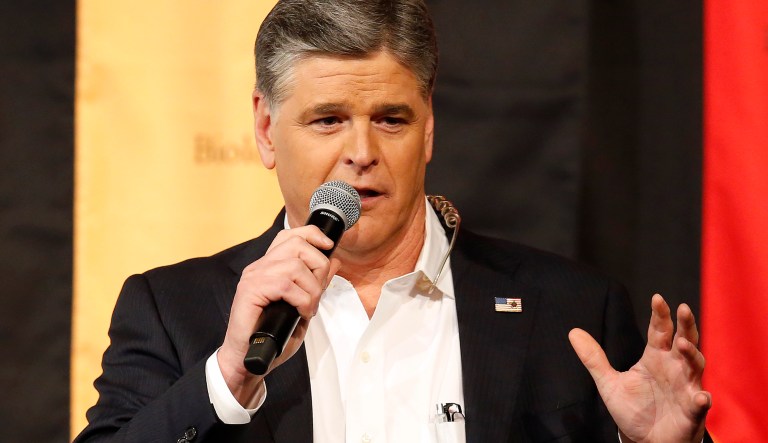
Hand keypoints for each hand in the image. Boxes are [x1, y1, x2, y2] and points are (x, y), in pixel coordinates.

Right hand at [217, 226, 340, 405]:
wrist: (250, 359)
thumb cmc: (273, 336)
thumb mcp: (302, 306)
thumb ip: (315, 284)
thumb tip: (334, 262)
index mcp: (270, 267)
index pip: (290, 235)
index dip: (312, 235)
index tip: (328, 247)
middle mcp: (259, 267)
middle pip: (296, 245)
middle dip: (318, 266)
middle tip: (317, 292)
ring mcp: (253, 278)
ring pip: (294, 266)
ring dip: (311, 289)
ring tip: (308, 308)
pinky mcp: (249, 291)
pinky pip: (285, 285)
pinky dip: (301, 299)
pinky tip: (300, 312)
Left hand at [569, 294, 710, 442]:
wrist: (645, 441)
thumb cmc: (635, 410)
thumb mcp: (609, 383)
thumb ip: (594, 358)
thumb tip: (573, 332)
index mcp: (655, 358)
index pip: (659, 331)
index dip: (660, 315)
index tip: (657, 298)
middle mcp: (674, 368)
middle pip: (684, 341)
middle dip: (685, 325)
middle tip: (683, 308)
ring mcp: (686, 388)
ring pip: (695, 366)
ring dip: (692, 355)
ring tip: (684, 345)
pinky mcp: (691, 412)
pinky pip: (699, 404)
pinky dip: (700, 400)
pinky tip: (700, 397)